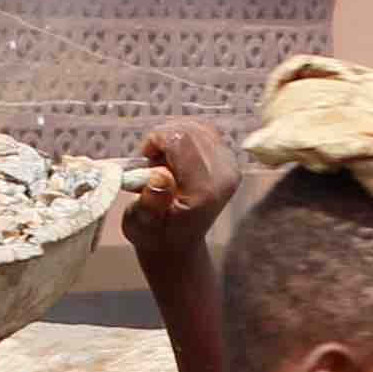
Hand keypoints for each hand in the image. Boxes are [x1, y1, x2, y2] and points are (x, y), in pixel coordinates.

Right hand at [126, 117, 244, 255]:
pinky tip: (175, 158)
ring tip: (163, 163)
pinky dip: (184, 139)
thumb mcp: (141, 223)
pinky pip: (204, 132)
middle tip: (153, 164)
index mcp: (204, 191)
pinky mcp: (229, 161)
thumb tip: (161, 176)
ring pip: (197, 127)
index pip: (181, 140)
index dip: (156, 140)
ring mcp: (231, 167)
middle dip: (164, 138)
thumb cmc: (154, 233)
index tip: (145, 160)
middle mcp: (225, 176)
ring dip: (173, 138)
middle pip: (190, 130)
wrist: (178, 244)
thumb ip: (151, 201)